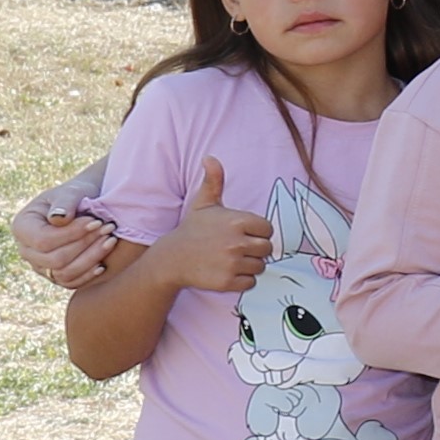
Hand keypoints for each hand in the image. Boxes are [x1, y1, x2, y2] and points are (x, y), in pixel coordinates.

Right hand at [13, 171, 128, 290]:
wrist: (87, 206)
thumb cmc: (76, 195)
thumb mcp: (71, 191)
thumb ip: (65, 202)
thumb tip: (58, 219)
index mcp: (22, 227)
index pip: (43, 240)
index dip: (72, 234)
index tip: (96, 221)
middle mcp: (26, 250)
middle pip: (54, 260)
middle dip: (84, 245)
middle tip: (109, 230)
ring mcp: (40, 266)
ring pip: (63, 274)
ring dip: (90, 259)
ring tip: (111, 241)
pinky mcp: (56, 276)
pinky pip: (70, 283)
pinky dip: (88, 275)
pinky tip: (103, 263)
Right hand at [149, 158, 271, 297]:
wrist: (171, 259)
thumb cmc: (192, 230)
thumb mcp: (203, 204)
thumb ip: (214, 181)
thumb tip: (210, 157)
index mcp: (237, 221)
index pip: (267, 229)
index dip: (257, 232)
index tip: (242, 233)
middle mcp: (236, 242)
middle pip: (267, 249)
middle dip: (255, 250)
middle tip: (236, 248)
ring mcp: (232, 263)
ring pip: (260, 266)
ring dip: (249, 265)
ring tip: (230, 259)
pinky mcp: (227, 281)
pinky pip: (250, 283)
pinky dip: (242, 280)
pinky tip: (226, 271)